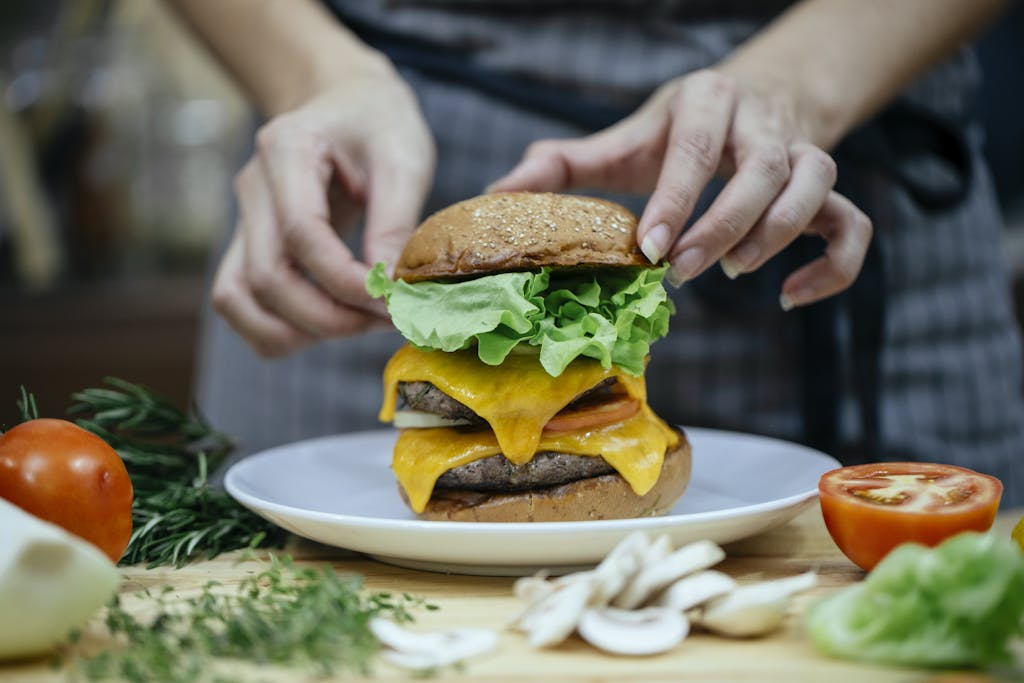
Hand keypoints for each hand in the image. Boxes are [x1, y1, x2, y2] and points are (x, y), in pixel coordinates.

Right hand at [211, 66, 435, 356]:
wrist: (349, 104)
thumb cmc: (379, 126)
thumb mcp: (405, 157)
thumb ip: (395, 221)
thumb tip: (387, 288)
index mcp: (286, 149)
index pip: (300, 233)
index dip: (344, 279)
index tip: (390, 300)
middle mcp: (252, 187)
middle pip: (266, 277)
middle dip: (328, 316)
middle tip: (384, 320)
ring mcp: (243, 219)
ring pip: (237, 299)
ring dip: (296, 331)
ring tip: (357, 326)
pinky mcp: (248, 246)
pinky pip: (240, 304)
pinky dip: (277, 330)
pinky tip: (329, 324)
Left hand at [490, 69, 871, 308]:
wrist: (755, 99)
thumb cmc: (679, 129)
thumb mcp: (625, 139)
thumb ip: (565, 165)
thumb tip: (497, 196)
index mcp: (705, 102)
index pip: (693, 149)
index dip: (676, 200)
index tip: (649, 251)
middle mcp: (762, 123)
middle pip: (762, 170)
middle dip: (722, 226)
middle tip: (682, 274)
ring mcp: (803, 153)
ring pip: (816, 185)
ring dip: (778, 235)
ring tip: (732, 274)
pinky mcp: (828, 189)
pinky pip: (853, 225)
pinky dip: (834, 265)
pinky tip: (790, 296)